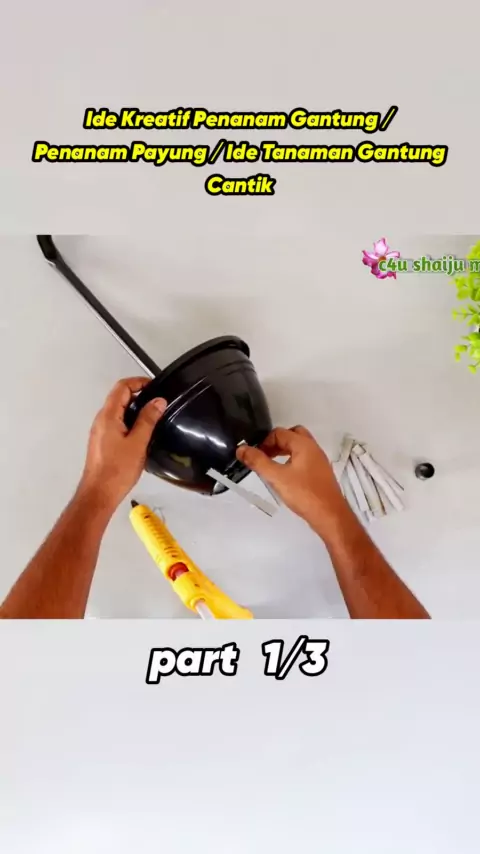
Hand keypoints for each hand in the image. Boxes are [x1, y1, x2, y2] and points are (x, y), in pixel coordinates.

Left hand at [78, 377, 166, 512]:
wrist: (99, 493)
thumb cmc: (116, 471)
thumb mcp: (138, 442)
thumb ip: (148, 419)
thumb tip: (158, 401)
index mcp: (108, 416)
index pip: (122, 387)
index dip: (139, 382)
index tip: (154, 386)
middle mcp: (101, 420)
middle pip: (119, 396)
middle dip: (138, 394)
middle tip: (157, 402)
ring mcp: (100, 431)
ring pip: (117, 410)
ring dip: (134, 408)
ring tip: (152, 416)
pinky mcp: (102, 441)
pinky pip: (116, 422)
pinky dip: (129, 420)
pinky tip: (141, 432)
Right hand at [236, 426, 350, 539]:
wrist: (329, 515)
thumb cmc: (304, 494)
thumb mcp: (276, 477)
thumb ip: (258, 462)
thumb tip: (242, 449)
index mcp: (304, 445)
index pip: (280, 433)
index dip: (264, 442)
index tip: (255, 456)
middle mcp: (314, 449)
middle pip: (293, 435)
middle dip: (276, 443)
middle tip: (264, 456)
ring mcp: (319, 461)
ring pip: (299, 448)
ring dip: (284, 452)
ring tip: (271, 466)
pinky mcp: (320, 474)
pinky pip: (304, 459)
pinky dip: (292, 461)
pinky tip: (285, 476)